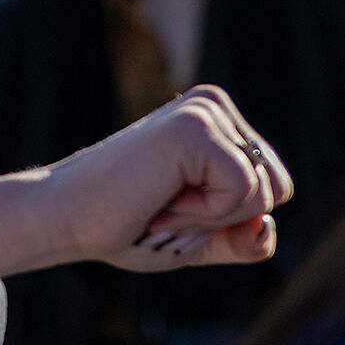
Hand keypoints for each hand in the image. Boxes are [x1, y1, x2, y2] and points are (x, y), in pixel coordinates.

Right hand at [45, 87, 290, 270]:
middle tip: (166, 208)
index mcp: (217, 122)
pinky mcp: (196, 126)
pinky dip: (203, 214)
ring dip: (210, 219)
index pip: (275, 187)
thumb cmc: (123, 226)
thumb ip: (241, 239)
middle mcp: (214, 106)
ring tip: (160, 203)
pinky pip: (244, 191)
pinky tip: (160, 198)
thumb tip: (268, 226)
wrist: (66, 220)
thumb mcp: (199, 238)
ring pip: (264, 192)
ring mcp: (205, 111)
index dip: (230, 219)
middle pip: (278, 188)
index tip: (174, 209)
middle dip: (226, 219)